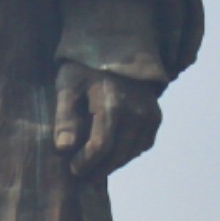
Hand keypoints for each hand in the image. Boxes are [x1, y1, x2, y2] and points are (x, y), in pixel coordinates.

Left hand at [53, 62, 161, 180]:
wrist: (118, 46)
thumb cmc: (85, 66)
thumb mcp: (68, 85)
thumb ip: (65, 116)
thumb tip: (64, 148)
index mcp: (112, 104)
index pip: (100, 146)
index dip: (86, 164)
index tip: (73, 170)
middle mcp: (135, 112)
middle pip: (117, 155)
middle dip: (98, 169)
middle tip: (82, 175)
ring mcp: (149, 115)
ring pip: (131, 153)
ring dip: (112, 163)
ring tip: (94, 166)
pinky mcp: (155, 116)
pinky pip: (142, 144)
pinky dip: (128, 152)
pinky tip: (112, 151)